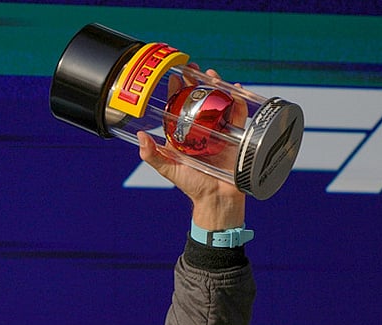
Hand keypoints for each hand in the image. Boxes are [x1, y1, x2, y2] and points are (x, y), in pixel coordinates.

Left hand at [137, 68, 245, 229]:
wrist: (218, 199)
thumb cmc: (192, 185)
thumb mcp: (169, 169)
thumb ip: (153, 155)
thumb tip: (142, 136)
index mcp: (184, 135)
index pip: (179, 107)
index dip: (176, 91)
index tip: (174, 76)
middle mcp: (202, 130)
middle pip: (200, 100)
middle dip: (197, 82)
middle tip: (194, 68)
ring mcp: (219, 131)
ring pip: (219, 102)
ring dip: (217, 86)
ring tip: (212, 75)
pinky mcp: (237, 135)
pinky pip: (239, 114)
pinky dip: (239, 100)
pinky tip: (236, 89)